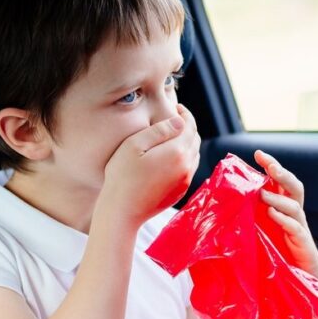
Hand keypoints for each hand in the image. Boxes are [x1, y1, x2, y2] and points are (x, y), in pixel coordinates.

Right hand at [101, 104, 200, 226]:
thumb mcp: (134, 145)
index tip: (177, 107)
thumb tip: (180, 121)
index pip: (190, 126)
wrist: (122, 211)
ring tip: (173, 135)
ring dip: (187, 142)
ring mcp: (185, 180)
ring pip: (194, 154)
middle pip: (195, 139)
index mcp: (177, 151)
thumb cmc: (122, 176)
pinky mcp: (180, 191)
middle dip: (187, 126)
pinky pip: (189, 168)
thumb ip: (159, 131)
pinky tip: (171, 155)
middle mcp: (186, 166)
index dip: (185, 114)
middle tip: (174, 118)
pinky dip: (185, 157)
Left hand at [254, 149, 317, 282]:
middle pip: (295, 187)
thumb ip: (248, 218)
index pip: (280, 183)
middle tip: (270, 166)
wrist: (297, 283)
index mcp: (283, 211)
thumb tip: (222, 204)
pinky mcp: (303, 245)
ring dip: (277, 198)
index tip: (258, 153)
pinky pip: (296, 228)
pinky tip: (272, 214)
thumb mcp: (258, 233)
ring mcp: (300, 230)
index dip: (272, 166)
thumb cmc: (275, 259)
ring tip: (262, 194)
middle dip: (282, 174)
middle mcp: (294, 216)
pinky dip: (284, 219)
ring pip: (295, 206)